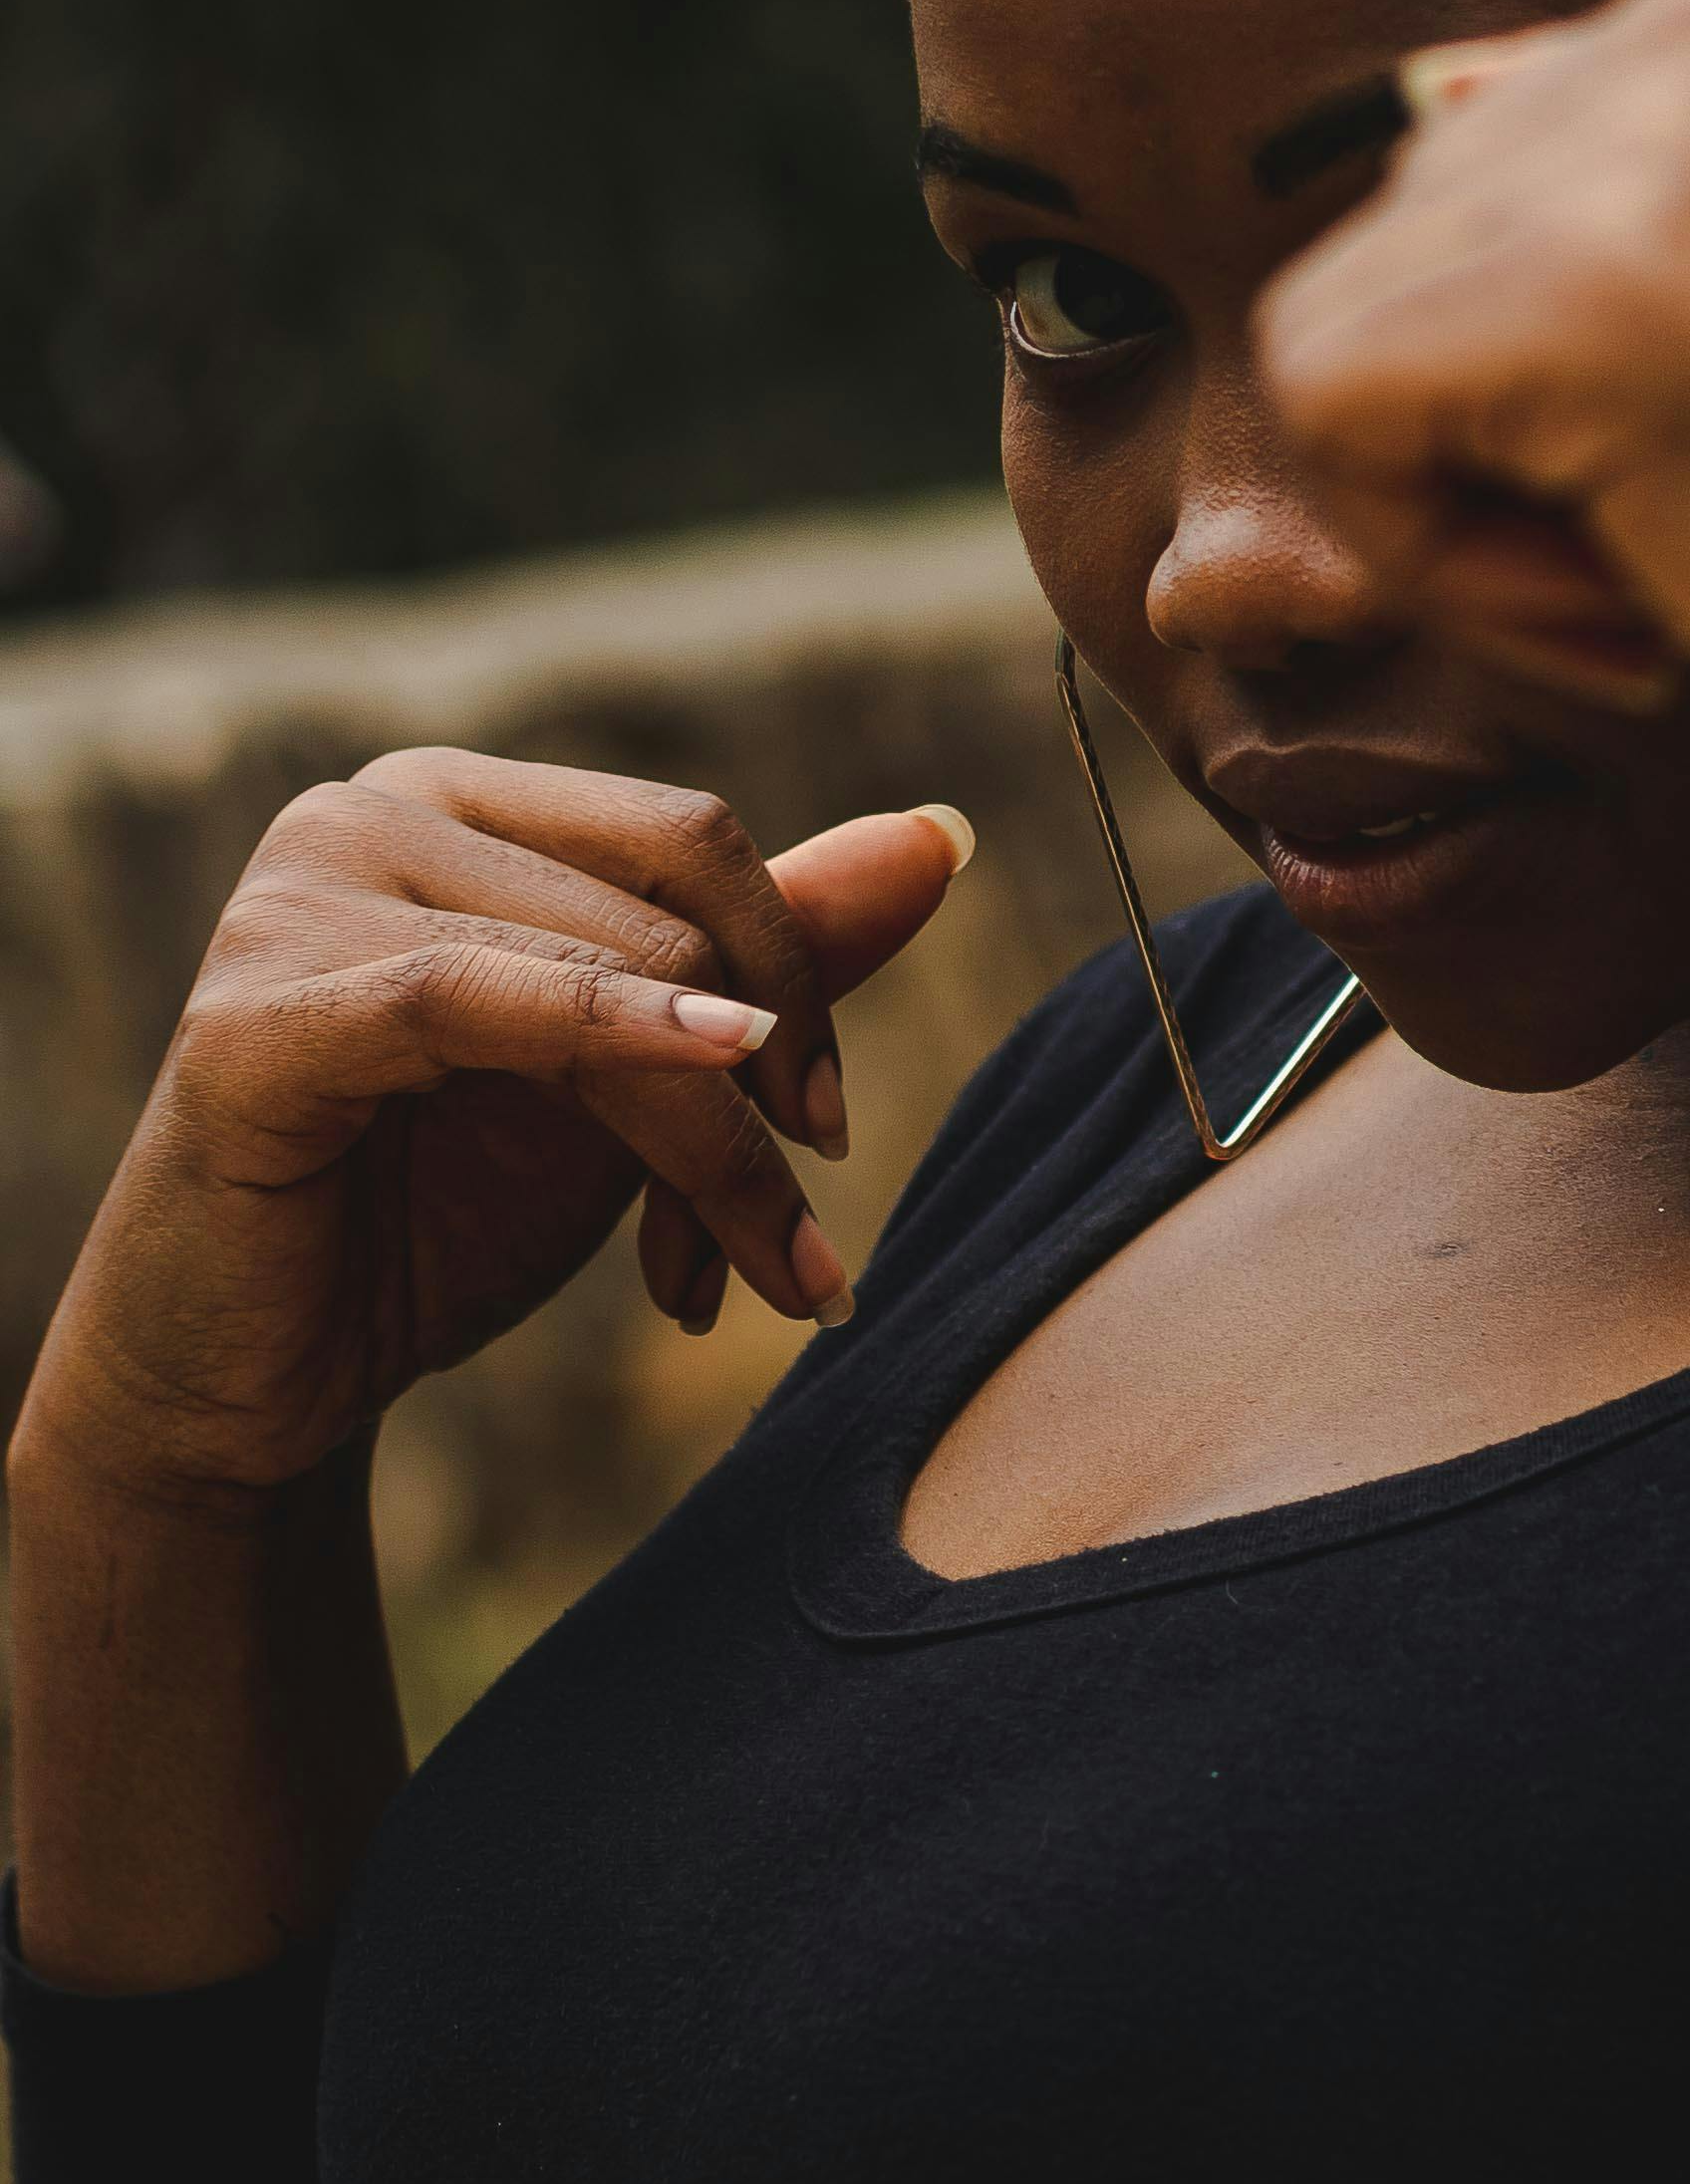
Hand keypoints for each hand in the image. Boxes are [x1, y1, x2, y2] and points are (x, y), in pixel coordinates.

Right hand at [23, 760, 967, 1516]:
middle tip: (784, 1258)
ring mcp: (296, 896)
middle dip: (753, 1100)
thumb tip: (938, 834)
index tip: (826, 1136)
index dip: (797, 980)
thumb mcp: (636, 1078)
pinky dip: (619, 1049)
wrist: (256, 1381)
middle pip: (670, 914)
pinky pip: (482, 1003)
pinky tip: (717, 1098)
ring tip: (741, 1282)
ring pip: (616, 975)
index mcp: (457, 802)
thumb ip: (768, 957)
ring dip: (712, 1152)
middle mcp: (368, 808)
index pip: (692, 841)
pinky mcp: (257, 1016)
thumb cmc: (434, 1213)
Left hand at [1260, 0, 1689, 1311]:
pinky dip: (1437, 562)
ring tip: (1664, 600)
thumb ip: (1673, 207)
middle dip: (1502, 442)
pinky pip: (1334, 410)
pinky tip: (1631, 620)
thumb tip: (1430, 134)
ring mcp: (1653, 137)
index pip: (1495, 165)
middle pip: (1409, 238)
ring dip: (1465, 519)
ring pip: (1346, 326)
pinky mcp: (1591, 286)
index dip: (1561, 376)